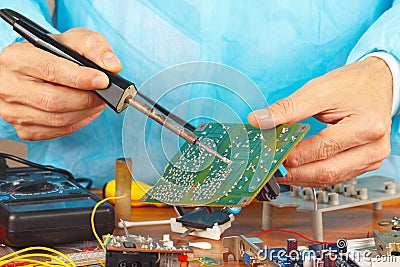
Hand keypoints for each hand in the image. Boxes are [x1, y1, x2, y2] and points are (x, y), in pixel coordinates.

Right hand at [0, 28, 121, 139]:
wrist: (36, 69)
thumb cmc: (53, 54)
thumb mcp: (72, 40)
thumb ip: (94, 46)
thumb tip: (111, 65)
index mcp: (16, 57)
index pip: (51, 70)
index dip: (81, 78)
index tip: (103, 80)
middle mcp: (9, 85)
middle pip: (54, 100)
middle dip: (87, 99)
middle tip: (104, 94)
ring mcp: (14, 110)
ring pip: (57, 119)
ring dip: (86, 112)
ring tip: (98, 101)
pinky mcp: (24, 128)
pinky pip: (57, 131)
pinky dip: (78, 122)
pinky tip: (86, 111)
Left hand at [248, 57, 392, 186]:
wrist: (378, 82)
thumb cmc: (353, 84)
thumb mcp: (318, 90)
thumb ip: (287, 108)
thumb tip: (260, 121)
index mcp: (366, 126)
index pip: (322, 149)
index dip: (293, 155)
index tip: (271, 154)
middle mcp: (374, 147)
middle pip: (327, 171)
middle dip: (295, 173)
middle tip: (272, 169)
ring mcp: (371, 158)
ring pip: (331, 179)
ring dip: (302, 178)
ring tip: (280, 171)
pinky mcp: (365, 163)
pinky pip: (336, 176)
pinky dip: (314, 175)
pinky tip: (297, 171)